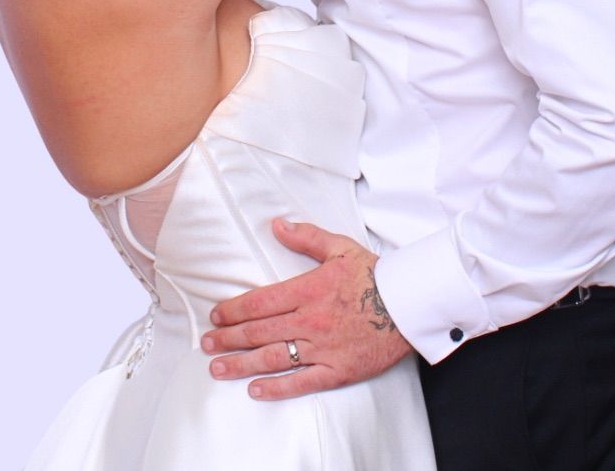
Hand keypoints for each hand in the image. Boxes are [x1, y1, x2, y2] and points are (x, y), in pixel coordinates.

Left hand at [200, 218, 412, 399]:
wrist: (408, 304)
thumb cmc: (374, 274)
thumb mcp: (339, 247)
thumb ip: (305, 237)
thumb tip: (277, 225)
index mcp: (308, 289)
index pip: (261, 301)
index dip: (235, 309)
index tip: (216, 315)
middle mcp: (310, 320)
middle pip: (260, 331)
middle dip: (229, 338)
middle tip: (206, 343)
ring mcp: (323, 347)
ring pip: (274, 358)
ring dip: (242, 364)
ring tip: (218, 368)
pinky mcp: (336, 370)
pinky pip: (301, 382)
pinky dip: (277, 388)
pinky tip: (255, 389)